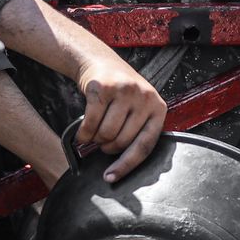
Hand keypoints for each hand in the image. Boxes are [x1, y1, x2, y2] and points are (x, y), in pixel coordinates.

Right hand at [73, 53, 165, 183]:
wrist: (100, 62)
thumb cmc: (120, 94)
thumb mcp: (138, 109)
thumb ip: (138, 131)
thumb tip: (123, 167)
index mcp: (158, 108)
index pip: (145, 146)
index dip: (126, 165)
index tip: (110, 178)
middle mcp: (144, 98)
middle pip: (121, 142)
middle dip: (107, 147)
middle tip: (102, 142)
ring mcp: (124, 91)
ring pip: (105, 134)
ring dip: (94, 140)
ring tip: (94, 134)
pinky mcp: (103, 87)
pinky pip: (90, 122)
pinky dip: (83, 133)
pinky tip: (81, 133)